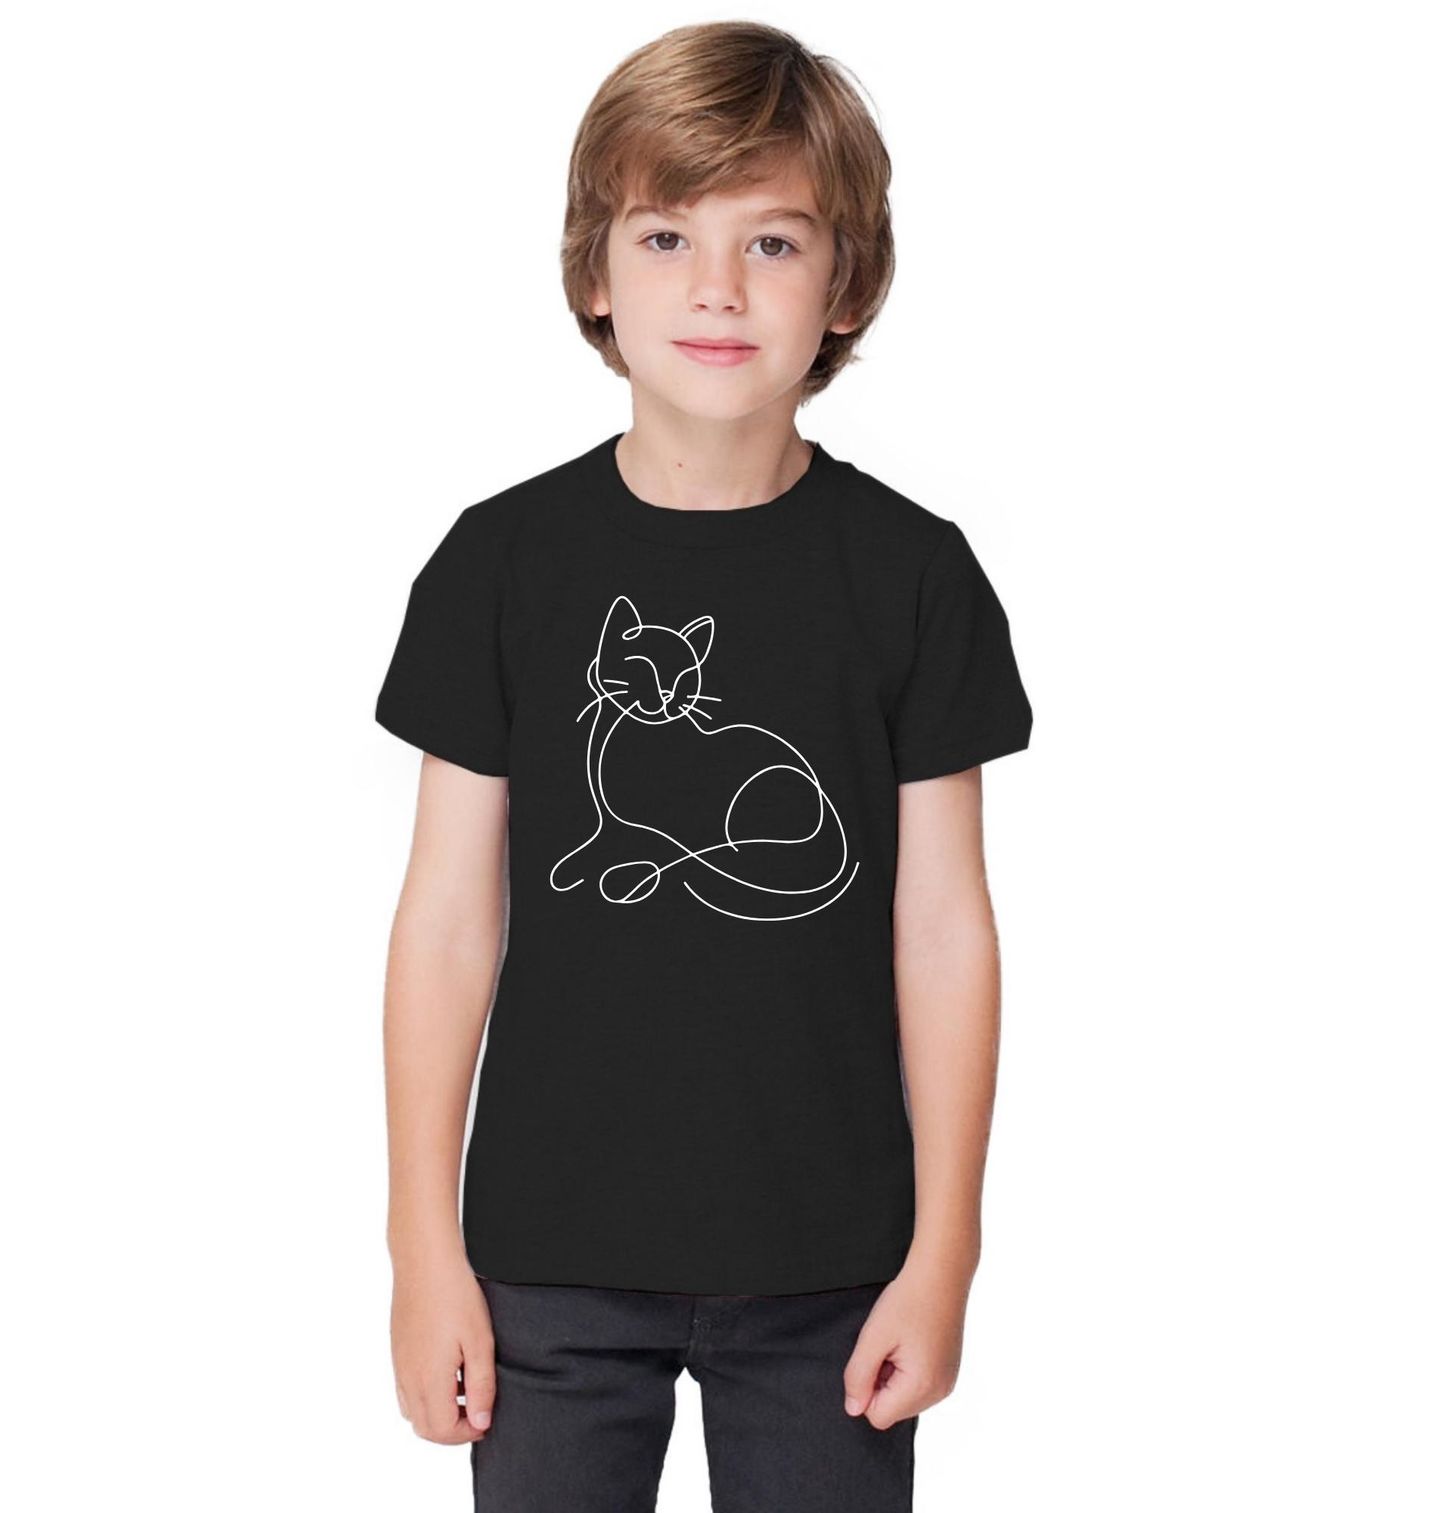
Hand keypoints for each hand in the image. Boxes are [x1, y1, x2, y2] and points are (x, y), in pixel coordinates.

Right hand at [391, 1251, 495, 1443]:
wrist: (424, 1262)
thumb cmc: (456, 1297)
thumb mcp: (480, 1341)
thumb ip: (481, 1386)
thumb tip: (482, 1422)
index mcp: (429, 1380)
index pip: (443, 1431)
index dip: (468, 1432)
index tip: (488, 1419)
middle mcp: (408, 1379)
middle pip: (425, 1428)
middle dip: (453, 1430)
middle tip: (479, 1412)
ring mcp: (399, 1366)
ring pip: (413, 1412)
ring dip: (438, 1414)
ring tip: (466, 1391)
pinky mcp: (397, 1352)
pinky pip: (406, 1391)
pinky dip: (426, 1396)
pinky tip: (448, 1371)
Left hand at [841, 1259, 970, 1429]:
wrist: (941, 1274)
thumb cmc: (907, 1300)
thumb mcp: (872, 1337)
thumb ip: (858, 1376)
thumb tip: (853, 1409)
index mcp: (921, 1387)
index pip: (877, 1416)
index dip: (866, 1388)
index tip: (872, 1356)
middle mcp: (939, 1392)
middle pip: (892, 1409)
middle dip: (881, 1382)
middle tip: (887, 1345)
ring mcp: (947, 1383)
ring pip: (904, 1398)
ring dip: (894, 1375)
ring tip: (899, 1341)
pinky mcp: (949, 1372)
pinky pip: (919, 1385)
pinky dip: (908, 1369)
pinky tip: (911, 1341)